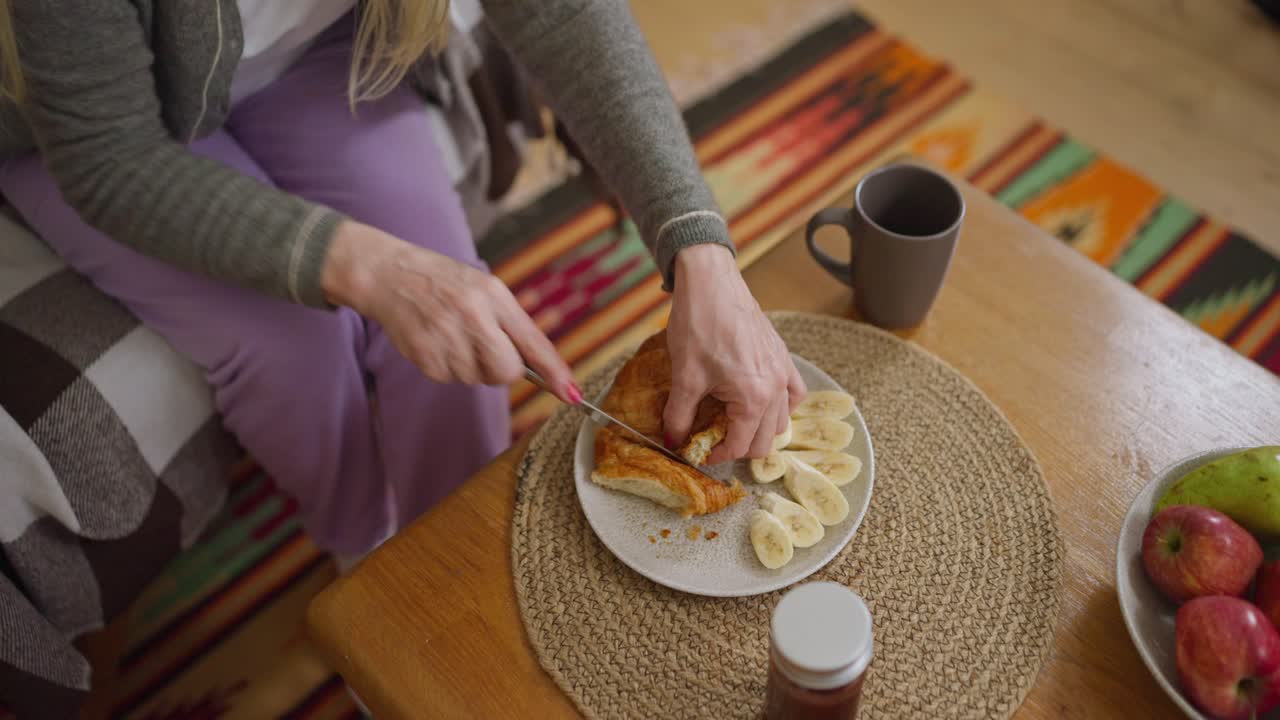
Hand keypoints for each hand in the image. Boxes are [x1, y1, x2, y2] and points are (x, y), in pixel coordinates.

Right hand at [320, 221, 578, 401]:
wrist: (390, 275)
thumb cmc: (446, 284)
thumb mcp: (485, 289)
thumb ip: (512, 324)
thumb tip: (538, 368)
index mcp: (494, 295)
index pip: (532, 341)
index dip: (555, 372)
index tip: (572, 395)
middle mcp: (472, 315)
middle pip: (506, 371)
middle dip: (502, 370)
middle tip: (484, 348)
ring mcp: (446, 336)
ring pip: (476, 378)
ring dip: (469, 366)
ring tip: (452, 335)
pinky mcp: (424, 354)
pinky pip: (450, 379)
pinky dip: (446, 367)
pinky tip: (436, 341)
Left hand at [663, 244, 805, 462]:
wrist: (711, 282)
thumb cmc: (698, 325)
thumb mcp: (684, 377)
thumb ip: (680, 416)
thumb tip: (674, 441)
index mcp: (753, 397)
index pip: (740, 445)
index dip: (717, 456)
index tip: (699, 454)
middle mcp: (776, 387)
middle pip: (765, 440)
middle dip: (738, 447)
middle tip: (713, 441)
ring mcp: (783, 370)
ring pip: (781, 420)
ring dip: (759, 429)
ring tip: (732, 423)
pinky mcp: (782, 355)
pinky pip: (794, 393)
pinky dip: (781, 405)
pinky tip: (761, 402)